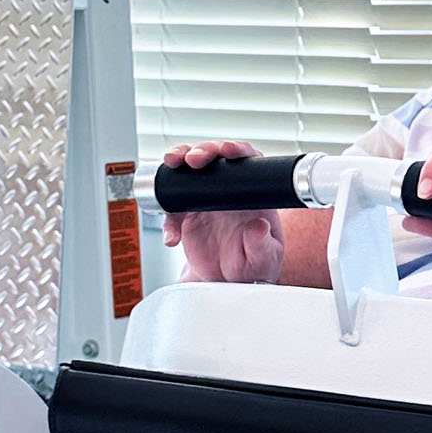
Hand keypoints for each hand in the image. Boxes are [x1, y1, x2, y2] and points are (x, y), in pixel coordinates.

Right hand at [160, 139, 285, 283]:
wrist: (231, 282)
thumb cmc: (254, 266)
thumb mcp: (264, 260)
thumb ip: (262, 245)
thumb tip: (259, 226)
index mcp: (252, 194)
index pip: (247, 163)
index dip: (237, 150)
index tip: (227, 150)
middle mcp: (228, 191)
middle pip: (215, 159)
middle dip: (202, 150)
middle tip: (193, 158)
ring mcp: (206, 201)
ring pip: (190, 173)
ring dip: (178, 164)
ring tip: (172, 164)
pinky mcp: (187, 216)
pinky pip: (172, 209)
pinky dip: (167, 219)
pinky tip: (172, 236)